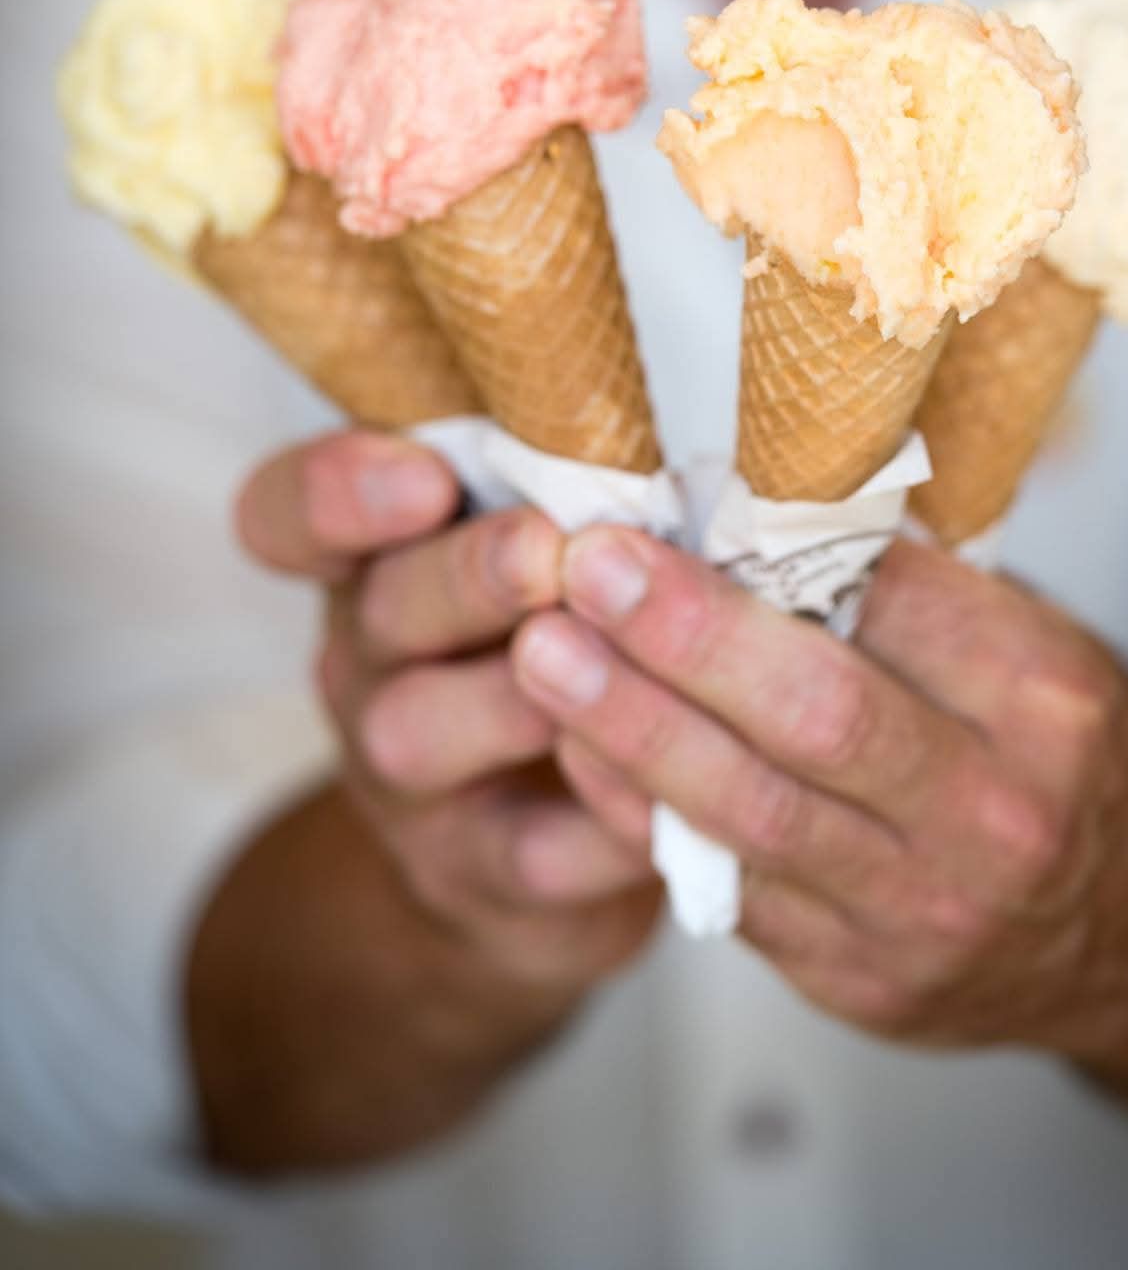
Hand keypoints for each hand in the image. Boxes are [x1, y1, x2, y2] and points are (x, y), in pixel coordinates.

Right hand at [236, 431, 660, 1005]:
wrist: (534, 856)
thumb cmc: (552, 645)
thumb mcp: (533, 552)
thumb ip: (563, 489)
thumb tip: (675, 413)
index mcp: (373, 560)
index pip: (288, 513)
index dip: (335, 491)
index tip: (420, 476)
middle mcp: (368, 663)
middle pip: (379, 610)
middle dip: (466, 577)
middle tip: (546, 552)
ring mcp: (408, 780)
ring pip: (422, 733)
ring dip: (513, 696)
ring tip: (600, 665)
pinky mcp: (476, 877)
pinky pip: (528, 852)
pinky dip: (596, 818)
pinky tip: (664, 792)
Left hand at [507, 525, 1127, 1156]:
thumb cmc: (1077, 762)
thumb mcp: (1036, 648)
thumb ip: (913, 595)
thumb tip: (751, 513)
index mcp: (1041, 705)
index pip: (897, 608)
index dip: (772, 553)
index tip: (668, 503)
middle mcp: (989, 816)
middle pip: (818, 719)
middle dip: (684, 641)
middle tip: (584, 569)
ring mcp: (922, 915)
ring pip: (752, 816)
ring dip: (632, 731)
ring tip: (544, 654)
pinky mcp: (860, 983)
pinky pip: (728, 890)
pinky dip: (644, 814)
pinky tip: (580, 749)